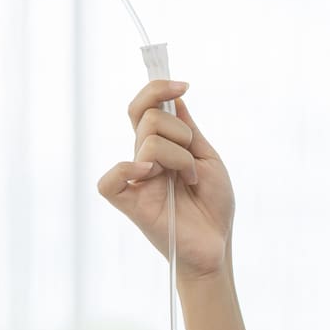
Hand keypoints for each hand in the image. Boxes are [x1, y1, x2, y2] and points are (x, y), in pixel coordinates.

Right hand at [95, 80, 234, 280]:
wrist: (217, 244)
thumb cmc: (213, 207)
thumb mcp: (207, 158)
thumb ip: (188, 129)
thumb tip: (175, 96)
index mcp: (160, 147)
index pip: (144, 107)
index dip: (157, 89)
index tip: (183, 85)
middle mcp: (144, 159)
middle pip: (149, 118)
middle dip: (181, 133)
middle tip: (194, 163)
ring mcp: (135, 180)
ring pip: (148, 141)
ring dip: (181, 158)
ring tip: (190, 181)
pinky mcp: (130, 204)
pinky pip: (111, 179)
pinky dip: (128, 169)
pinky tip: (150, 174)